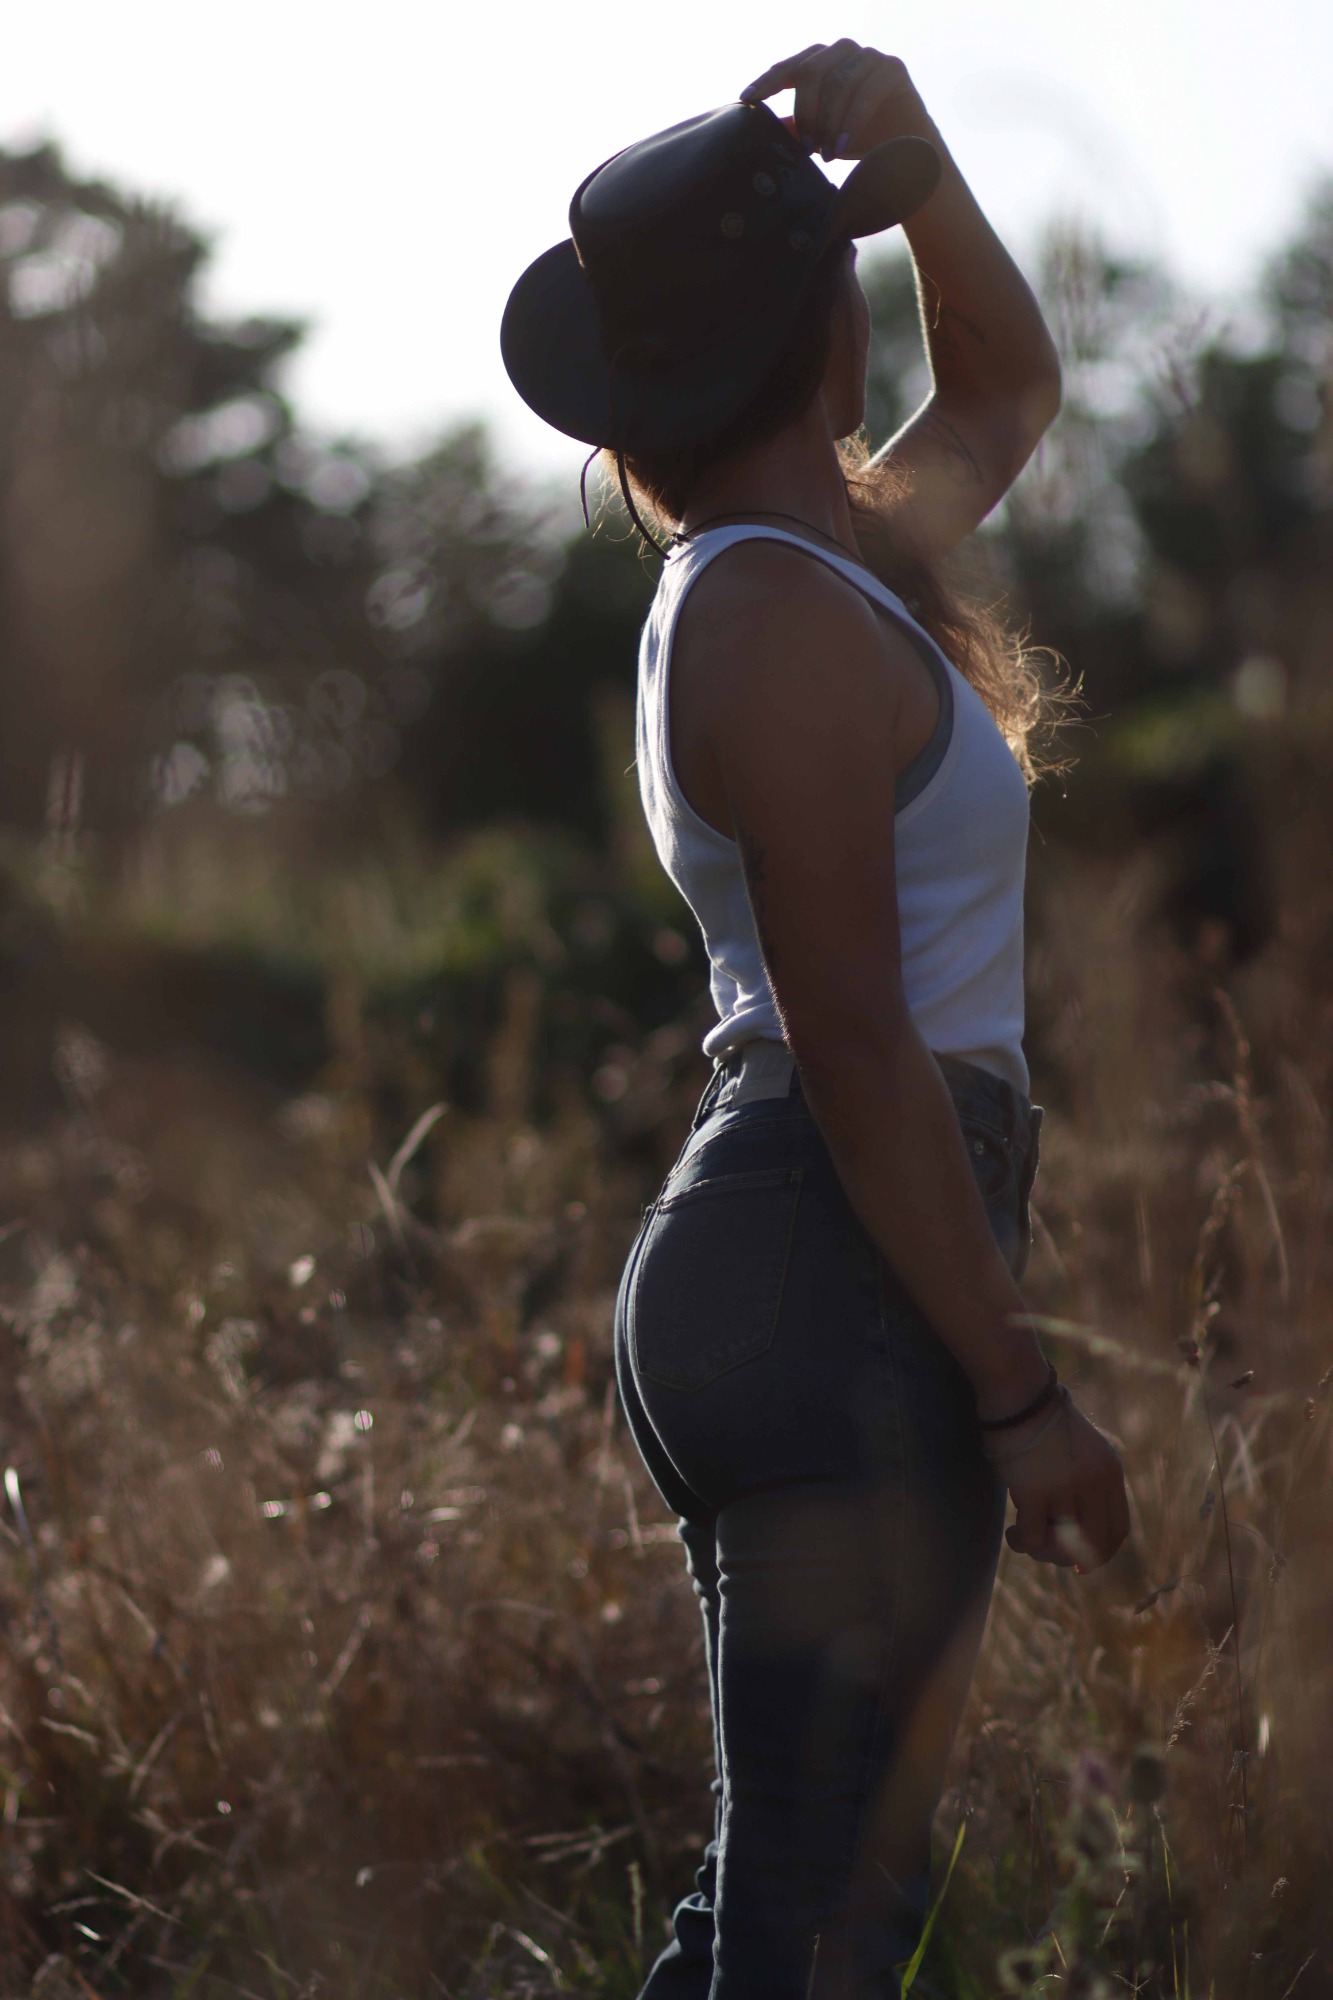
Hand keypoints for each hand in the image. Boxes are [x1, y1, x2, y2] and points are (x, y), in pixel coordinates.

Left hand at [740, 39, 931, 164]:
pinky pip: (865, 91)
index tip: (746, 100)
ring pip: (837, 82)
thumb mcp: (820, 134)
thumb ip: (796, 126)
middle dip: (805, 112)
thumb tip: (762, 128)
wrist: (905, 151)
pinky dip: (850, 122)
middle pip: (811, 72)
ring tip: (827, 154)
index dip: (767, 81)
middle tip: (807, 147)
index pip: (790, 67)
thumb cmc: (859, 139)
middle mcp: (844, 52)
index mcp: (822, 62)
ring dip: (828, 122)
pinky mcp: (893, 68)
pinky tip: (841, 148)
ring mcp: (869, 57)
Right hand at [992, 1394, 1130, 1572]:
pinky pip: (1034, 1538)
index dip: (1101, 1552)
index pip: (1117, 1529)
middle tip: (1046, 1549)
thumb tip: (1070, 1526)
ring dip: (1042, 1551)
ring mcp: (1067, 1488)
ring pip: (1064, 1547)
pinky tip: (1012, 1534)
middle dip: (1070, 1558)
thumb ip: (1086, 1481)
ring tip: (1022, 1538)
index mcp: (1110, 1471)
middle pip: (1096, 1545)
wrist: (1018, 1391)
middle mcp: (1096, 1482)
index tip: (1080, 1563)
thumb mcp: (1079, 1447)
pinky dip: (1022, 1543)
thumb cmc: (1039, 1417)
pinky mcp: (1036, 1491)